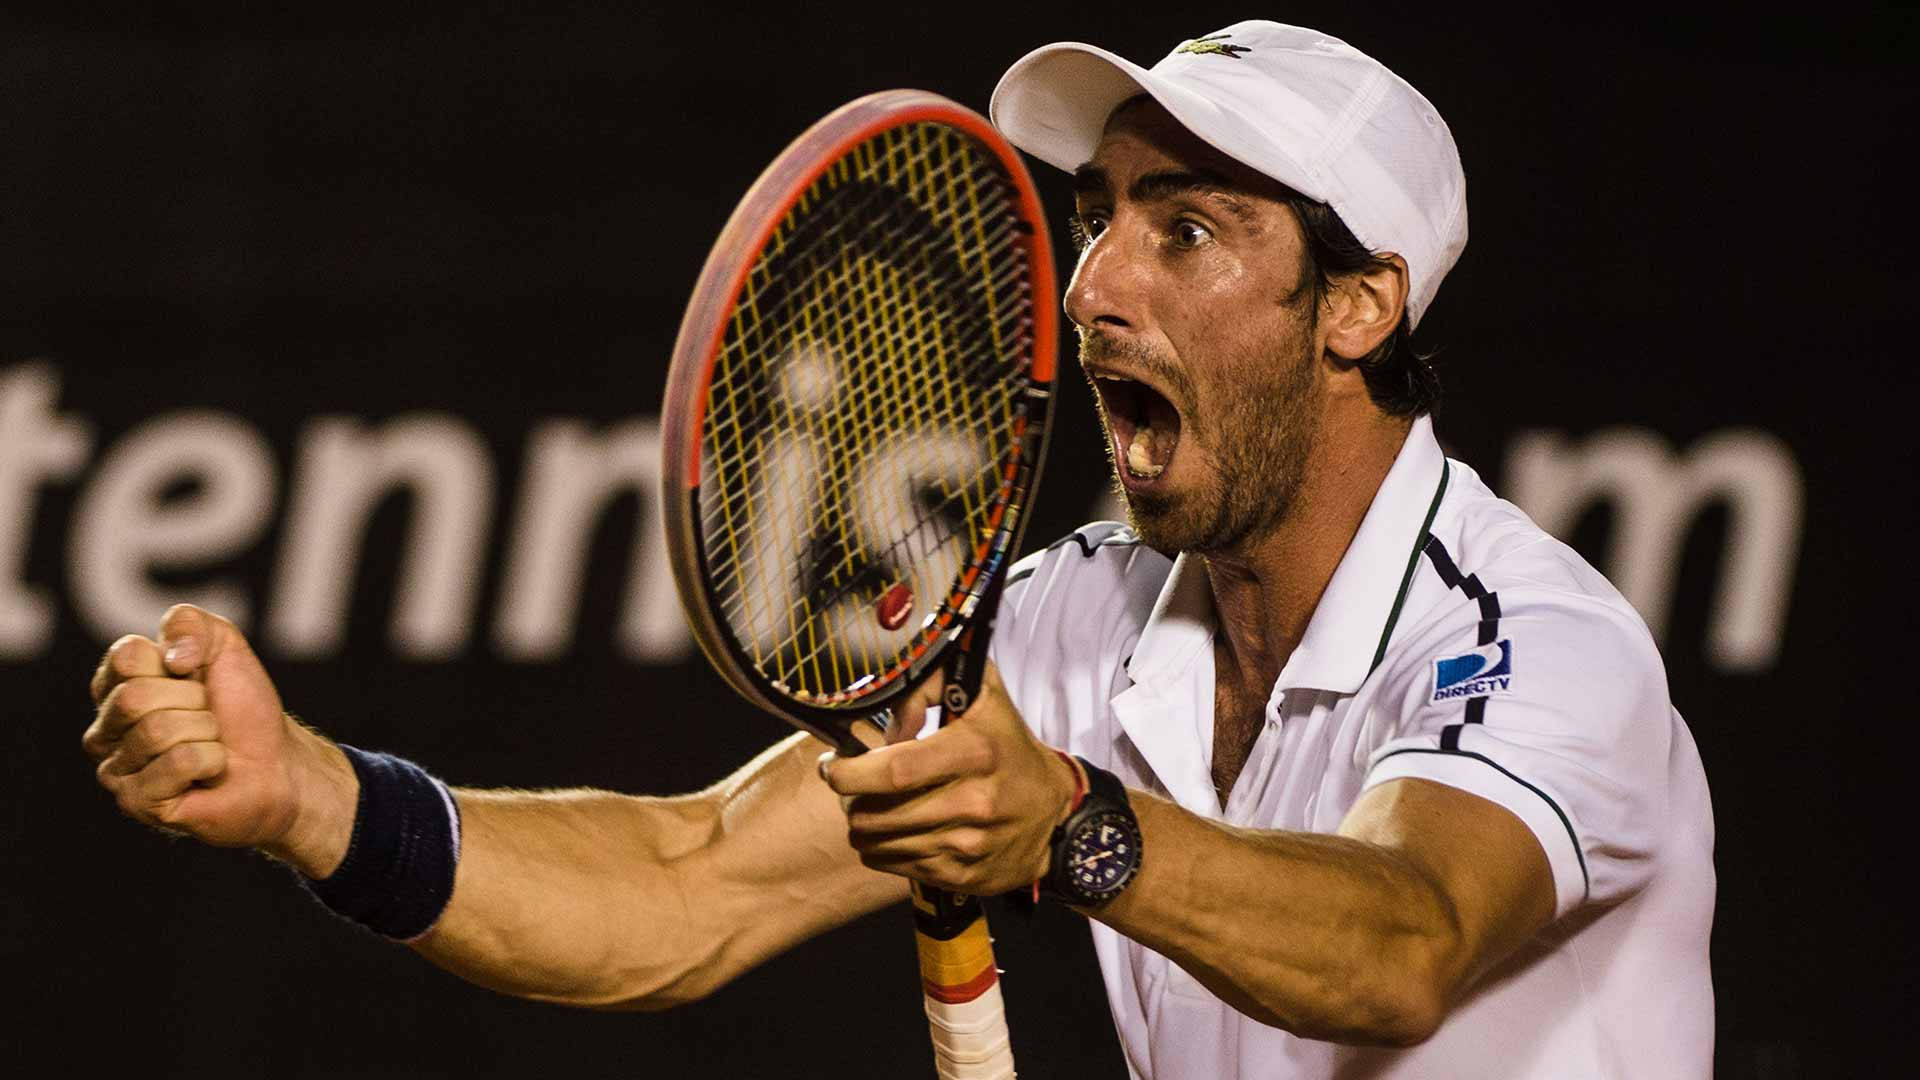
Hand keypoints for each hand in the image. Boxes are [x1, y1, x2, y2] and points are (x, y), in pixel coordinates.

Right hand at [82, 604, 357, 876]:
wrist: (277, 761)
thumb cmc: (243, 705)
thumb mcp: (223, 644)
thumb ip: (188, 622)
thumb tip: (171, 656)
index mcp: (115, 687)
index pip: (127, 658)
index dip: (179, 662)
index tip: (196, 677)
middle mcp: (104, 730)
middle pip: (135, 697)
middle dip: (193, 701)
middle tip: (208, 716)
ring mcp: (116, 771)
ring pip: (158, 730)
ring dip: (205, 731)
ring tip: (210, 743)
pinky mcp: (138, 803)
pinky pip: (178, 762)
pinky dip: (210, 760)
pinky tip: (209, 772)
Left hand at [818, 662, 1077, 894]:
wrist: (1054, 813)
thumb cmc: (1008, 746)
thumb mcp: (983, 694)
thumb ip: (930, 683)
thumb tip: (891, 718)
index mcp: (975, 751)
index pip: (893, 770)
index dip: (850, 772)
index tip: (835, 765)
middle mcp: (973, 802)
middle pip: (876, 813)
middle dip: (849, 799)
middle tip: (851, 787)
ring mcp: (967, 845)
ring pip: (877, 843)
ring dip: (862, 825)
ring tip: (873, 807)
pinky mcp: (962, 876)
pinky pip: (894, 866)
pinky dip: (882, 849)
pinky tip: (895, 831)